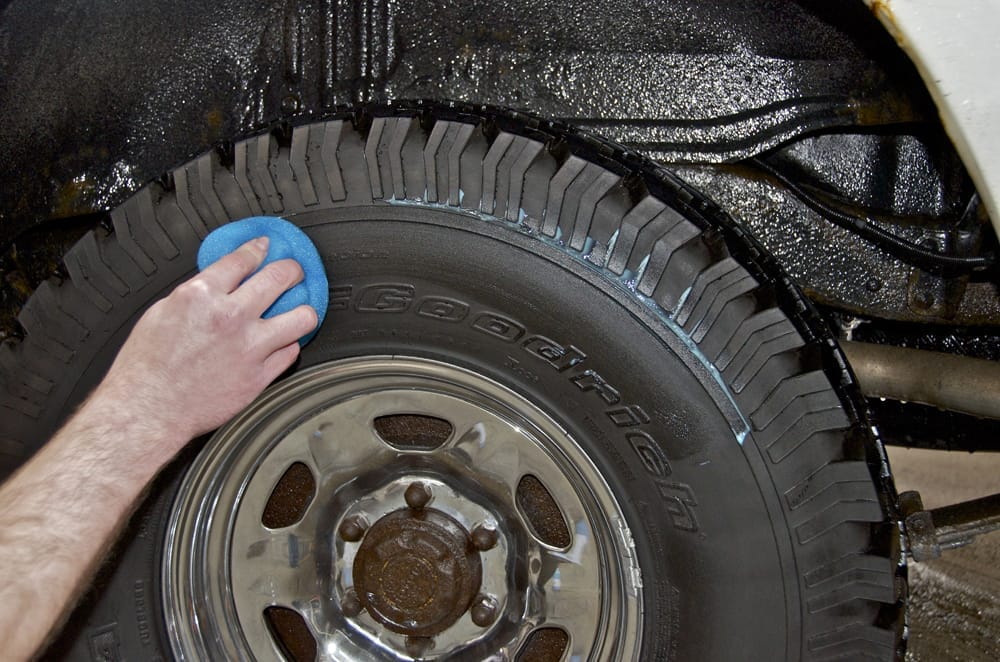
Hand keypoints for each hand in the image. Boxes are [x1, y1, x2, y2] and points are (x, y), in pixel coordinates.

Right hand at [94, 236, 317, 448]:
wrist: (148, 408)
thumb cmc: (147, 365)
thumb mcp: (163, 311)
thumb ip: (198, 293)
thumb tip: (220, 282)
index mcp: (201, 295)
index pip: (243, 259)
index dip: (259, 248)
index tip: (266, 246)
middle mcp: (230, 316)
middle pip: (280, 277)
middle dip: (293, 269)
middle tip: (295, 271)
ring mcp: (249, 346)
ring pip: (301, 317)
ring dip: (305, 309)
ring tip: (301, 310)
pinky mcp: (259, 375)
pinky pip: (291, 352)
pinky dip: (288, 345)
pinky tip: (282, 343)